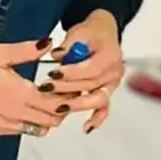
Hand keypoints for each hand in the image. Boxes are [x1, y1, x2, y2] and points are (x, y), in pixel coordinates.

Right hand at [0, 40, 70, 136]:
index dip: (68, 97)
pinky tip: (25, 106)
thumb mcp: (1, 52)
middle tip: (61, 93)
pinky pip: (23, 130)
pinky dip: (31, 122)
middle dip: (61, 108)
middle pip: (52, 120)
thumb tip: (49, 43)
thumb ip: (28, 50)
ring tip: (44, 100)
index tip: (72, 87)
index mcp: (21, 94)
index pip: (57, 104)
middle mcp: (16, 114)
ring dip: (47, 117)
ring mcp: (6, 124)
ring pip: (39, 129)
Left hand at [47, 10, 123, 133]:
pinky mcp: (107, 92)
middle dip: (66, 89)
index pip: (90, 68)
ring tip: (58, 106)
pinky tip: (86, 127)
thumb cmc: (90, 33)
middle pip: (91, 85)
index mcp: (110, 54)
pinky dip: (97, 118)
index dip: (71, 73)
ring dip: (77, 104)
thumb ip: (69, 45)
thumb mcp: (79, 32)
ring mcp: (112, 84)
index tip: (53, 74)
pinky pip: (105, 108)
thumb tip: (58, 55)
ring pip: (97, 99)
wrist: (102, 34)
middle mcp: (115, 71)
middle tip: (46, 88)